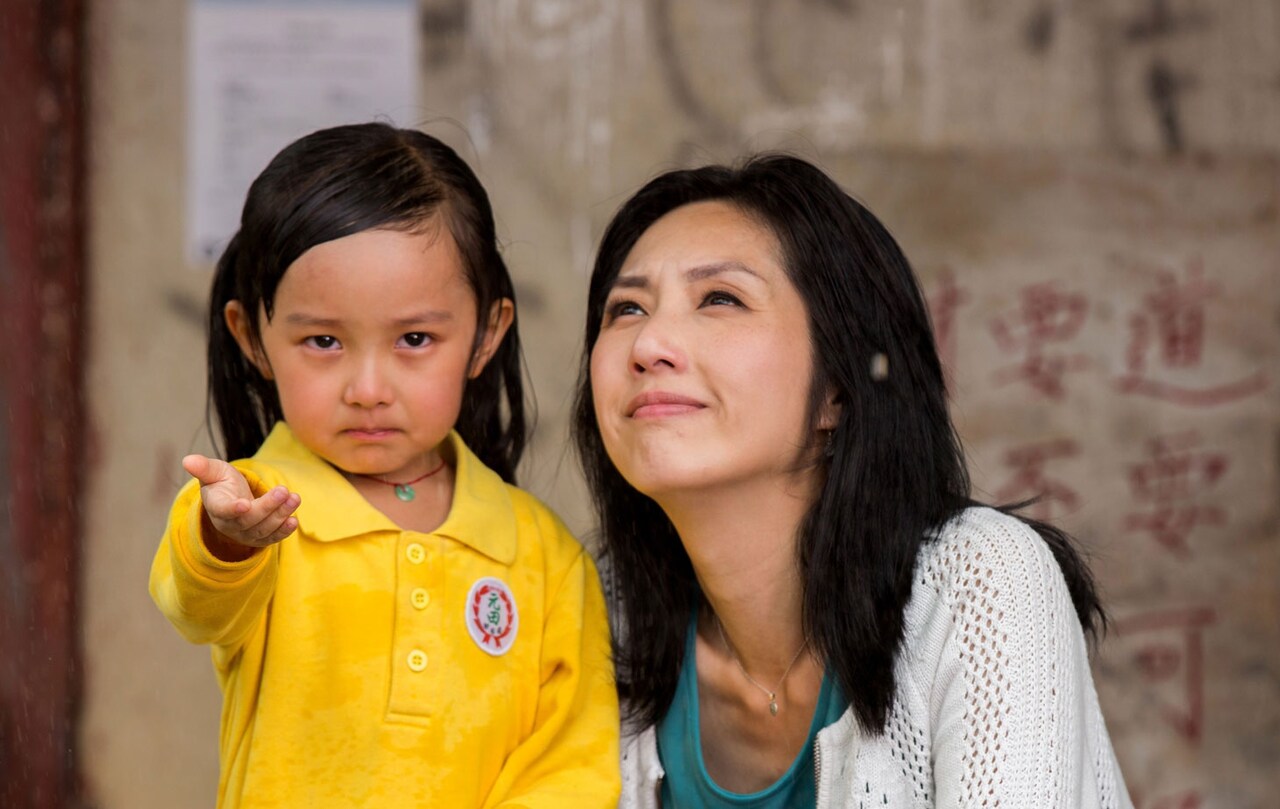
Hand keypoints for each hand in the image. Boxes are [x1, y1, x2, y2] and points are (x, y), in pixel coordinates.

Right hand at [183, 454, 300, 555]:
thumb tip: (187, 460)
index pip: (224, 511)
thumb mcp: (214, 472)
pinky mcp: (260, 538)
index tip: (245, 504)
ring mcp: (245, 534)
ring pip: (264, 529)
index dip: (233, 509)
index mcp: (217, 508)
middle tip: (284, 490)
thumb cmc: (222, 484)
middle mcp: (230, 525)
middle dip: (268, 506)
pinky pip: (272, 538)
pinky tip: (294, 520)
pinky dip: (283, 531)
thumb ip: (203, 467)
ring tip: (294, 498)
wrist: (232, 500)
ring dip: (281, 514)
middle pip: (250, 520)